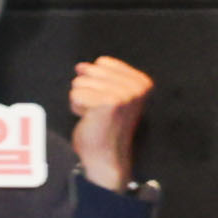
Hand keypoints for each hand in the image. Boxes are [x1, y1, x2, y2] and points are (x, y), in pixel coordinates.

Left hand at [71, 54, 152, 188]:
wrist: (107, 155)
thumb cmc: (105, 125)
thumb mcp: (109, 94)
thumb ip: (98, 75)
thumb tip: (80, 66)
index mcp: (142, 82)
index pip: (103, 62)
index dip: (96, 82)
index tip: (107, 102)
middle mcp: (137, 87)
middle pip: (90, 70)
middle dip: (87, 91)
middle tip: (100, 110)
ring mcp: (125, 94)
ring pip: (80, 82)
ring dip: (81, 100)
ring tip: (95, 115)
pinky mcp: (109, 103)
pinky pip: (75, 94)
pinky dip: (76, 107)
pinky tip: (90, 120)